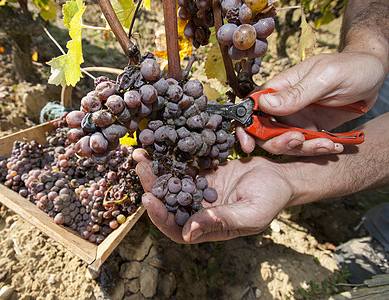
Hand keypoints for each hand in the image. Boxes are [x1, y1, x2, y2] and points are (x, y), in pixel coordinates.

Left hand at [133, 148, 292, 242]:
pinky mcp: (202, 173)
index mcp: (207, 228)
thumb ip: (220, 221)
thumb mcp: (249, 213)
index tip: (148, 199)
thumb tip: (188, 232)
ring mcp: (198, 191)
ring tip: (142, 154)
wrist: (280, 176)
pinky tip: (160, 144)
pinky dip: (171, 158)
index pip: (176, 229)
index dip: (160, 217)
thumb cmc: (270, 199)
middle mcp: (198, 211)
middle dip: (152, 187)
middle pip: (168, 203)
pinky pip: (183, 167)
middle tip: (141, 168)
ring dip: (156, 171)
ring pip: (171, 184)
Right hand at [237, 52, 386, 155]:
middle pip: (265, 131)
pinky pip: (306, 146)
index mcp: (281, 88)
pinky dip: (318, 150)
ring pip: (286, 143)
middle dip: (278, 143)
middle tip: (298, 141)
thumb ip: (296, 93)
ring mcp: (297, 119)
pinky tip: (333, 145)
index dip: (245, 126)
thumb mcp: (325, 77)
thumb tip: (264, 104)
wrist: (375, 75)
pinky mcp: (312, 129)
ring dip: (304, 149)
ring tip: (326, 144)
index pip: (252, 107)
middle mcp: (284, 105)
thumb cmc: (351, 67)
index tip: (249, 143)